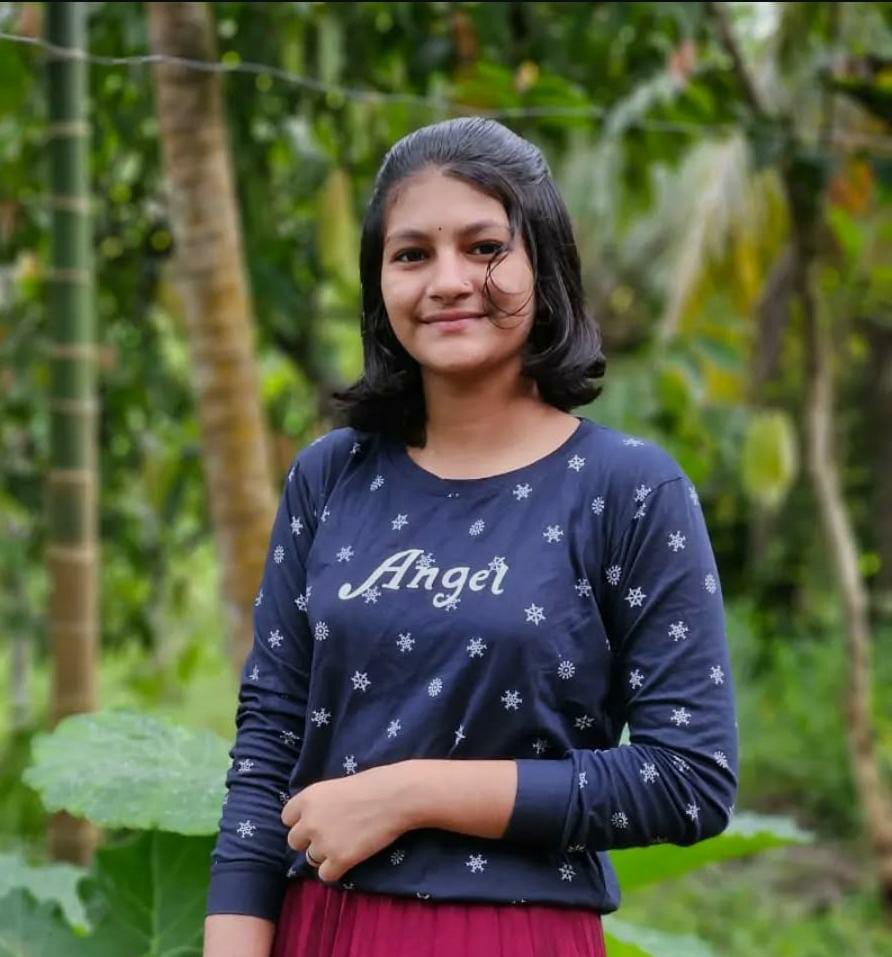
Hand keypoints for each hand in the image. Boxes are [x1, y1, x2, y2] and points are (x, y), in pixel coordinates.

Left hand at [281, 761, 412, 882]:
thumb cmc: (372, 784)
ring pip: (311, 859)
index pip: (287, 818)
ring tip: (345, 845)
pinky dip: (335, 870)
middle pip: (294, 841)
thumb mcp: (337, 786)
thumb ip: (320, 804)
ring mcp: (323, 842)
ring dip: (325, 855)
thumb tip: (315, 818)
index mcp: (308, 798)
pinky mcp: (339, 860)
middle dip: (309, 840)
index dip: (301, 821)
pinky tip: (349, 860)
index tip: (316, 821)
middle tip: (330, 836)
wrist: (395, 797)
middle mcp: (309, 821)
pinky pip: (325, 875)